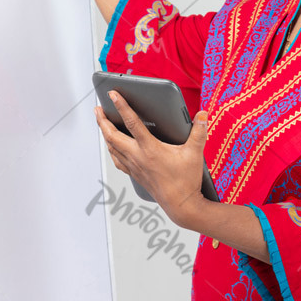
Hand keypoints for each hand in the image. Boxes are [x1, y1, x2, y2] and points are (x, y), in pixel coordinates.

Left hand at [94, 90, 208, 227]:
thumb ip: (199, 132)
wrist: (181, 206)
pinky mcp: (135, 174)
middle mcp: (138, 157)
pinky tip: (112, 146)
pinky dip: (111, 149)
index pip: (132, 122)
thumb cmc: (187, 181)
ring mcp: (134, 167)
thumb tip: (203, 114)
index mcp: (150, 149)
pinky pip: (117, 160)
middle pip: (113, 135)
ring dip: (105, 133)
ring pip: (112, 147)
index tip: (113, 94)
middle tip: (98, 108)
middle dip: (103, 121)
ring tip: (102, 123)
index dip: (121, 106)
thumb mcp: (195, 153)